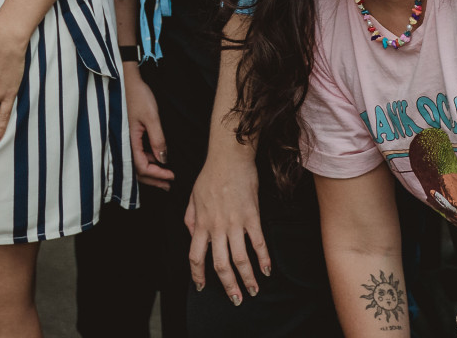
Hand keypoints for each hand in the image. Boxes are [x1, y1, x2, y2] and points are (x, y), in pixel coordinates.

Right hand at [124, 65, 173, 190]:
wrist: (128, 80)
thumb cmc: (138, 96)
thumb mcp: (151, 118)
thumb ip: (157, 139)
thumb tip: (163, 159)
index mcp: (130, 140)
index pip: (142, 167)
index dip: (158, 174)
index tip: (172, 176)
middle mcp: (126, 143)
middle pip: (137, 171)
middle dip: (154, 180)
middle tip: (169, 185)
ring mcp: (128, 139)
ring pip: (137, 164)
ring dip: (151, 172)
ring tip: (166, 176)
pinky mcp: (130, 135)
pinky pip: (137, 154)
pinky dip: (148, 161)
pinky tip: (158, 159)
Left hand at [185, 140, 268, 304]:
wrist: (229, 157)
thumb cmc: (210, 175)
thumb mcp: (192, 196)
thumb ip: (190, 218)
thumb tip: (190, 235)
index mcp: (200, 223)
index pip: (194, 255)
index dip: (198, 274)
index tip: (202, 286)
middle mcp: (216, 227)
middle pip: (220, 264)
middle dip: (228, 285)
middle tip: (235, 300)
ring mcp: (235, 223)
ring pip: (240, 259)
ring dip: (247, 279)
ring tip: (252, 291)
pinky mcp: (252, 217)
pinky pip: (258, 243)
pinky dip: (263, 260)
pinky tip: (266, 271)